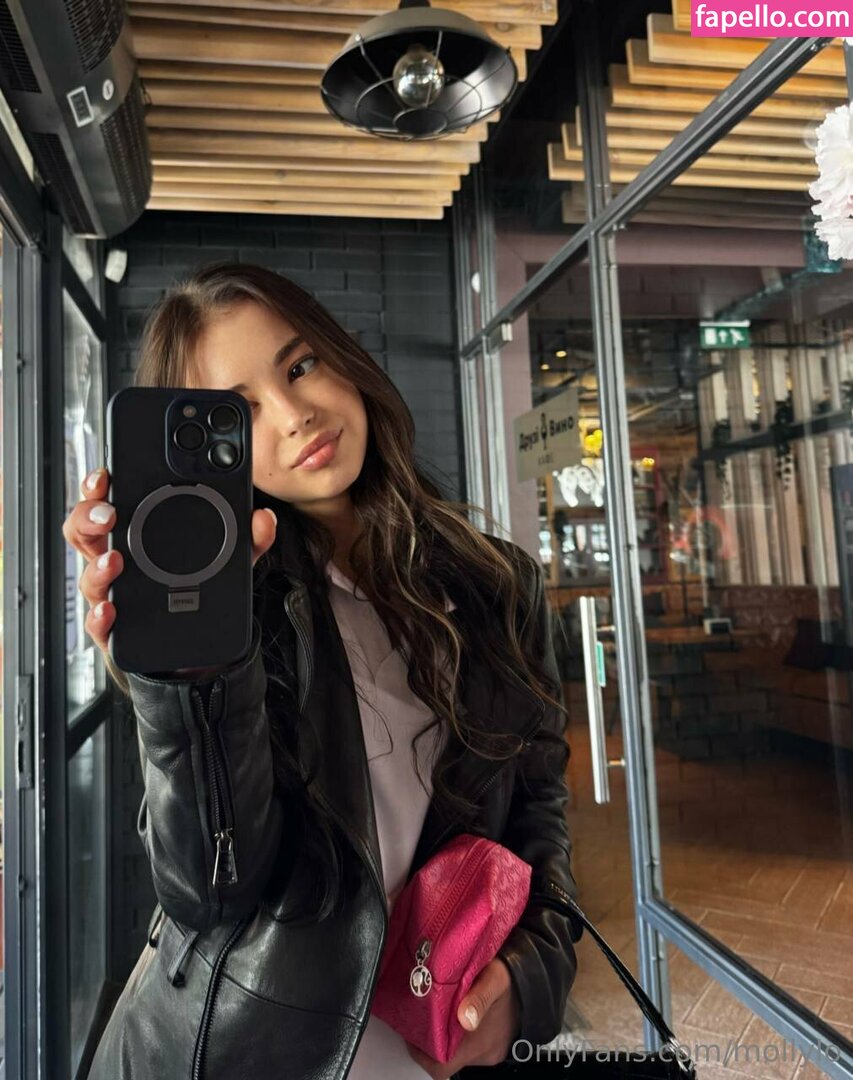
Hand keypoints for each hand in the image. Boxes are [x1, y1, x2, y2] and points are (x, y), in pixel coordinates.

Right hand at [62, 466, 277, 665]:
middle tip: (107, 513)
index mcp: (136, 535)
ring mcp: (113, 595)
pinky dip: (100, 617)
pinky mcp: (116, 631)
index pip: (109, 501)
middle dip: (87, 517)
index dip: (100, 486)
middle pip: (84, 532)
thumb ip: (247, 538)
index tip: (106, 475)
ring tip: (113, 561)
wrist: (195, 649)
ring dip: (96, 566)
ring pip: (89, 576)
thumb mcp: (228, 561)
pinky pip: (98, 624)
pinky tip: (110, 611)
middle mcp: (116, 562)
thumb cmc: (200, 591)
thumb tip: (264, 518)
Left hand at [405, 958, 520, 1079]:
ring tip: (436, 1010)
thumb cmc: (513, 976)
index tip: (413, 1032)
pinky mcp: (491, 1045)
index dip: (422, 1053)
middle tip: (421, 1017)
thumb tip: (464, 1018)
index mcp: (481, 1042)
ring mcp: (488, 1051)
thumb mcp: (494, 977)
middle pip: (445, 1059)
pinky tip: (455, 1011)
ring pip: (456, 1051)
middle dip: (430, 1041)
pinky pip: (467, 1045)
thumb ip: (479, 997)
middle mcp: (483, 1053)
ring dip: (444, 1034)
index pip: (441, 1066)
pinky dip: (457, 1032)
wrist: (536, 979)